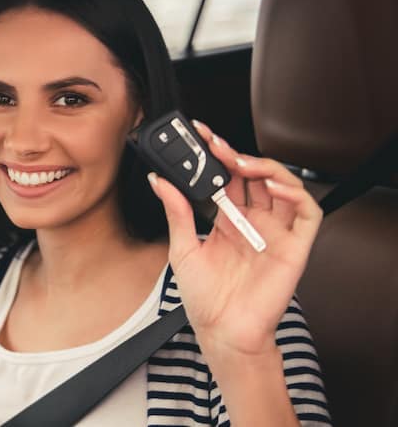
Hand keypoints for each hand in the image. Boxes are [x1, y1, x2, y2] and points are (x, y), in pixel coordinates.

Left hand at [147, 120, 321, 357]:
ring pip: (284, 186)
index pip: (228, 177)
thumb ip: (176, 212)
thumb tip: (159, 179)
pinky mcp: (294, 247)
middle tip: (215, 144)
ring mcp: (275, 233)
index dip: (219, 155)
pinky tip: (273, 186)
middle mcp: (253, 222)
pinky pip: (307, 213)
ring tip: (241, 162)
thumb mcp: (182, 248)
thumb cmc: (204, 298)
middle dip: (236, 155)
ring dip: (265, 167)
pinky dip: (295, 194)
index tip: (200, 135)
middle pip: (254, 176)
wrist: (221, 333)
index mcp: (227, 220)